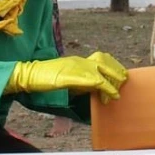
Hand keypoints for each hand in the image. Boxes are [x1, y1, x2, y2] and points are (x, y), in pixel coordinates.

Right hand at [7, 52, 127, 102]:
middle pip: (105, 62)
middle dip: (117, 72)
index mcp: (79, 61)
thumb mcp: (67, 78)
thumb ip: (81, 81)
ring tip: (117, 91)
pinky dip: (105, 87)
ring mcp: (76, 67)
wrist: (30, 75)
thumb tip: (94, 89)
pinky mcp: (72, 76)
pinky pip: (93, 80)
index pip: (102, 60)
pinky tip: (110, 94)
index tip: (120, 77)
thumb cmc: (46, 78)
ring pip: (102, 71)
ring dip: (113, 80)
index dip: (113, 68)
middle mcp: (80, 61)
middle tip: (124, 82)